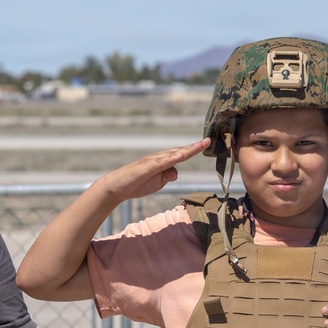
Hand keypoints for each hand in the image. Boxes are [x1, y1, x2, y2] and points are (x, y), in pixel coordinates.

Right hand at [92, 138, 210, 201]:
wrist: (117, 187)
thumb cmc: (137, 183)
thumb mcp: (158, 182)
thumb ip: (168, 175)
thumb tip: (176, 171)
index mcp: (163, 161)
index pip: (182, 154)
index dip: (195, 149)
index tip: (208, 143)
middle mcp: (159, 157)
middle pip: (180, 151)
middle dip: (195, 147)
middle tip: (209, 140)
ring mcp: (152, 161)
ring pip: (173, 154)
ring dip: (187, 150)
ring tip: (200, 145)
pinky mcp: (146, 167)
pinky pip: (160, 163)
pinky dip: (171, 159)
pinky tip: (180, 156)